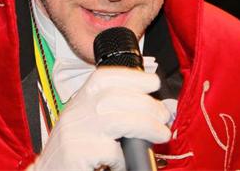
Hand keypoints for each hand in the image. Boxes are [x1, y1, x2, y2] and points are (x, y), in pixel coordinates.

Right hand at [29, 67, 171, 170]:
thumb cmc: (77, 151)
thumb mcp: (93, 124)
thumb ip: (119, 112)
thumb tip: (159, 107)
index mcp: (80, 100)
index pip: (105, 77)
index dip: (133, 77)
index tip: (154, 83)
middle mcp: (75, 112)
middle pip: (116, 97)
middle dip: (148, 105)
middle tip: (164, 117)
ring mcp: (75, 133)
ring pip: (117, 120)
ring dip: (146, 125)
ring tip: (161, 134)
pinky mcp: (76, 154)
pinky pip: (109, 151)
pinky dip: (124, 157)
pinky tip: (125, 161)